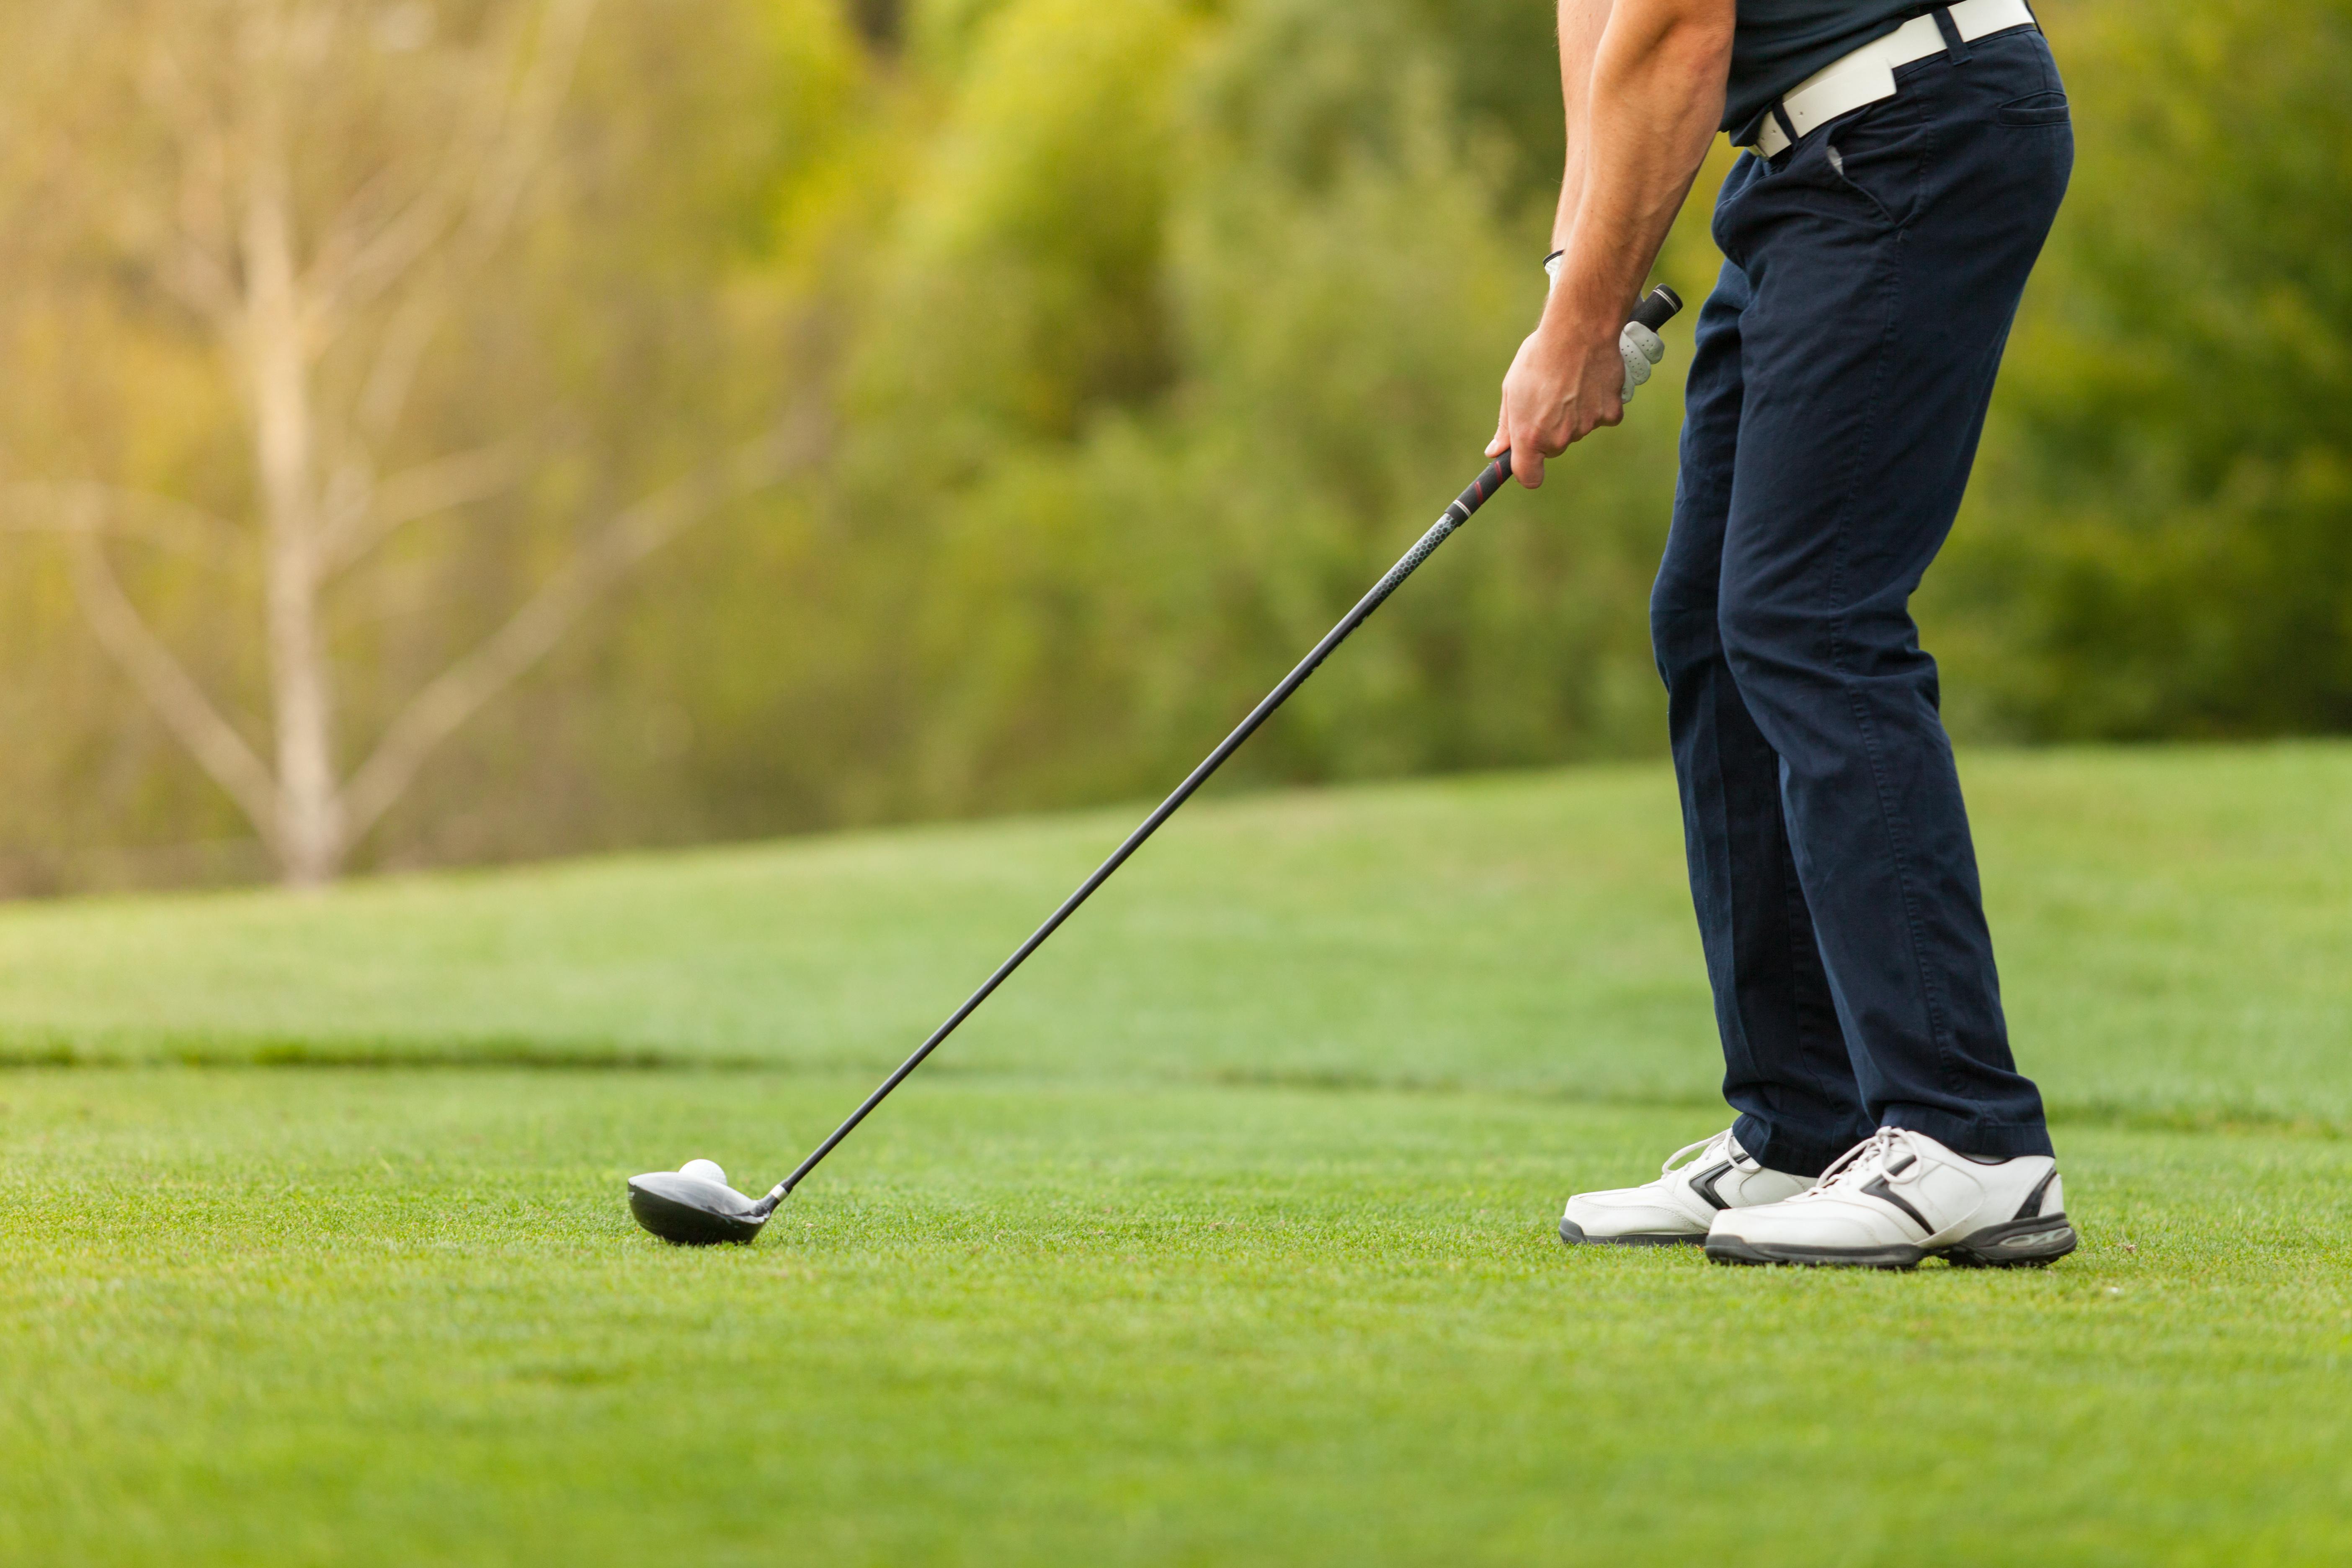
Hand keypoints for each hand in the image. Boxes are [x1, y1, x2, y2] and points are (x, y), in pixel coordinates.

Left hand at [1485, 312, 1626, 489]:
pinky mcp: (1610, 414)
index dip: (1528, 471)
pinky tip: (1591, 381)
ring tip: (1570, 381)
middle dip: (1551, 429)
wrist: (1577, 330)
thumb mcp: (1512, 389)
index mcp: (1530, 435)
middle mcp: (1559, 438)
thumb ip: (1506, 426)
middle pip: (1554, 447)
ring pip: (1578, 430)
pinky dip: (1598, 403)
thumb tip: (1495, 451)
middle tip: (1550, 397)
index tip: (1527, 462)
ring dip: (1575, 413)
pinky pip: (1603, 417)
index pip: (1529, 476)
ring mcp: (1586, 427)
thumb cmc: (1539, 357)